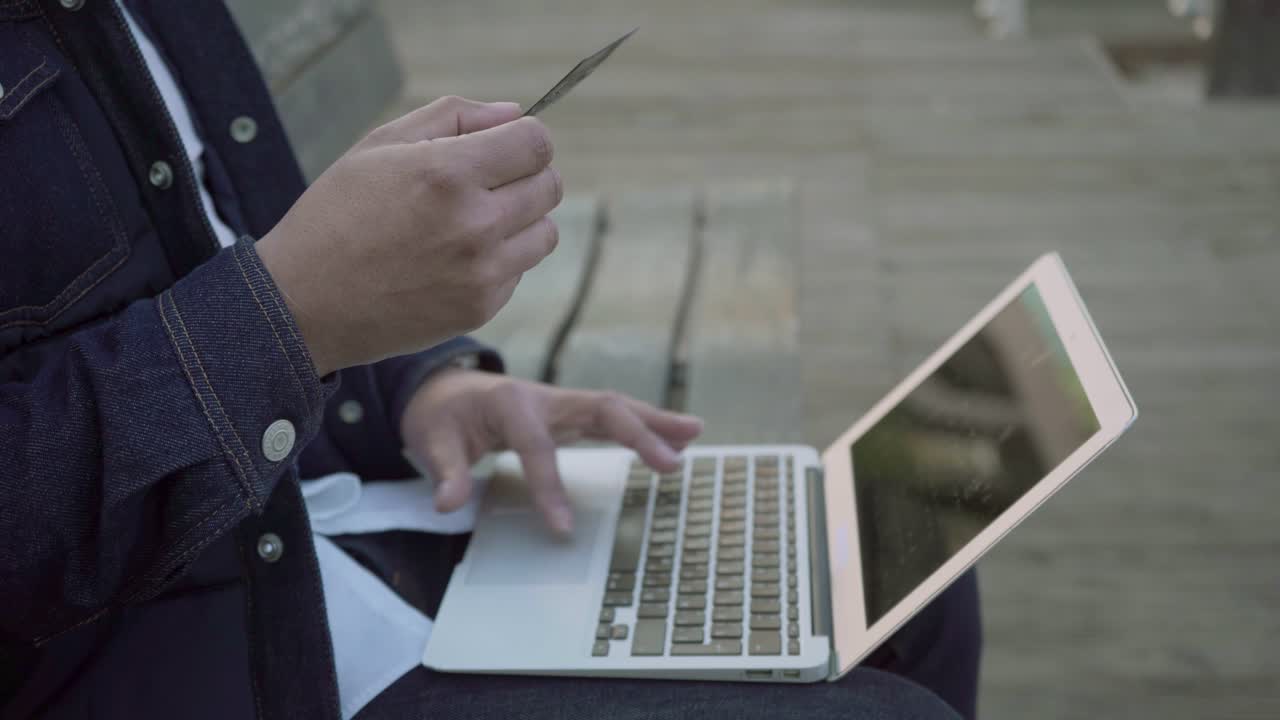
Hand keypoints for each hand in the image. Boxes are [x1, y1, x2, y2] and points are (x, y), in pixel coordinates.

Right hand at [256, 96, 561, 375]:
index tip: (505, 145)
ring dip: (521, 221)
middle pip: (549, 186)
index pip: (537, 144)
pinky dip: (500, 261)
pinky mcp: (481, 308)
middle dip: (525, 175)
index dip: (526, 138)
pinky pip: (519, 271)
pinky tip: (454, 259)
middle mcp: (474, 224)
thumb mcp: (380, 145)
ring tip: (472, 221)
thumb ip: (454, 117)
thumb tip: (515, 113)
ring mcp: (482, 272)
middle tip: (486, 183)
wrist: (304, 303)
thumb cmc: (337, 214)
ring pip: (545, 232)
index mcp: (448, 174)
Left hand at [401, 370, 703, 533]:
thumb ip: (446, 472)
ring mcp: (564, 403)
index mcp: (511, 402)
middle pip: (600, 409)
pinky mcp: (573, 413)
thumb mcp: (432, 441)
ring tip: (695, 433)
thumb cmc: (442, 416)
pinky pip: (615, 417)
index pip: (537, 446)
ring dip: (655, 422)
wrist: (446, 389)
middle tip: (670, 464)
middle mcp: (547, 397)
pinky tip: (681, 435)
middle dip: (636, 435)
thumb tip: (449, 504)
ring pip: (617, 408)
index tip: (563, 530)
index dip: (550, 488)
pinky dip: (648, 424)